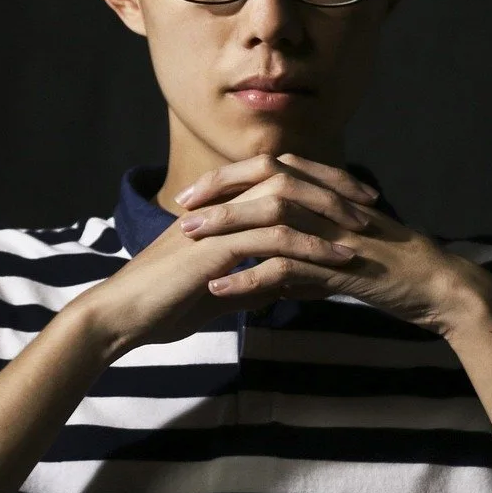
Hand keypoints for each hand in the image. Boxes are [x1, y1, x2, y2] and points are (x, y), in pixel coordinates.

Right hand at [74, 152, 381, 359]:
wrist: (120, 318)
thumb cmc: (159, 306)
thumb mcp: (214, 291)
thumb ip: (245, 282)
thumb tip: (275, 289)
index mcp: (219, 207)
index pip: (276, 177)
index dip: (317, 182)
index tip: (354, 197)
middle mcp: (220, 205)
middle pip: (287, 175)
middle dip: (333, 186)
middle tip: (371, 203)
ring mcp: (217, 222)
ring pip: (285, 200)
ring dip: (328, 214)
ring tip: (364, 231)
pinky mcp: (216, 248)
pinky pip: (273, 239)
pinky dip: (310, 247)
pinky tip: (338, 262)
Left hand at [170, 152, 484, 336]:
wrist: (440, 290)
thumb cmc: (397, 276)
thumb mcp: (345, 263)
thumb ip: (308, 265)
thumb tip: (273, 282)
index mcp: (331, 197)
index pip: (272, 172)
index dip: (230, 178)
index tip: (194, 193)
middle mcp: (331, 206)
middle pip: (265, 184)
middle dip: (219, 193)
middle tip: (182, 208)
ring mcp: (337, 232)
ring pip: (271, 220)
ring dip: (226, 230)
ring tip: (188, 242)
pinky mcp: (342, 265)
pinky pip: (286, 267)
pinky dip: (248, 279)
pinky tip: (220, 291)